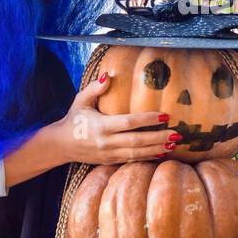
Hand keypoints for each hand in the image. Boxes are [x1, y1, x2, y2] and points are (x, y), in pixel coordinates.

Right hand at [49, 70, 177, 165]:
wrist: (60, 146)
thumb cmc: (73, 120)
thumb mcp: (80, 101)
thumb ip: (95, 88)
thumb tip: (109, 75)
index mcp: (101, 126)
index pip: (128, 123)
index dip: (147, 119)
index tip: (164, 115)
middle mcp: (106, 142)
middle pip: (137, 141)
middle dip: (158, 138)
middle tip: (176, 134)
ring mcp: (109, 154)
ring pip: (137, 154)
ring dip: (157, 149)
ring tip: (174, 144)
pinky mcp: (110, 162)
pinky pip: (132, 161)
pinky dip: (148, 158)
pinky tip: (161, 154)